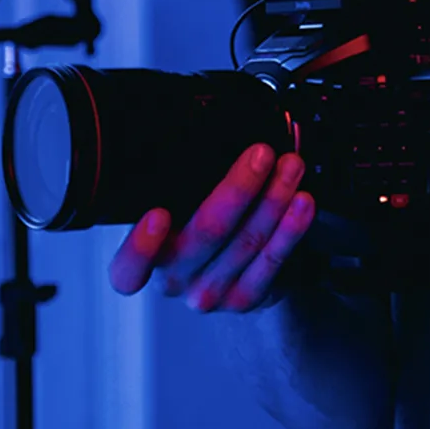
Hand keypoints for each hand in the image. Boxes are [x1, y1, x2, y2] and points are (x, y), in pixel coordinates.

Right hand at [107, 143, 315, 313]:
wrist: (233, 272)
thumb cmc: (200, 228)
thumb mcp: (181, 203)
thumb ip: (184, 184)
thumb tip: (208, 129)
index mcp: (149, 256)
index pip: (128, 269)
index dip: (140, 246)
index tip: (158, 214)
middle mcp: (175, 279)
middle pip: (205, 236)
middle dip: (238, 189)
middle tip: (261, 155)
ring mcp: (210, 293)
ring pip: (246, 243)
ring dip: (274, 199)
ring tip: (290, 167)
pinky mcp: (245, 299)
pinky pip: (272, 261)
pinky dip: (290, 228)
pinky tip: (301, 203)